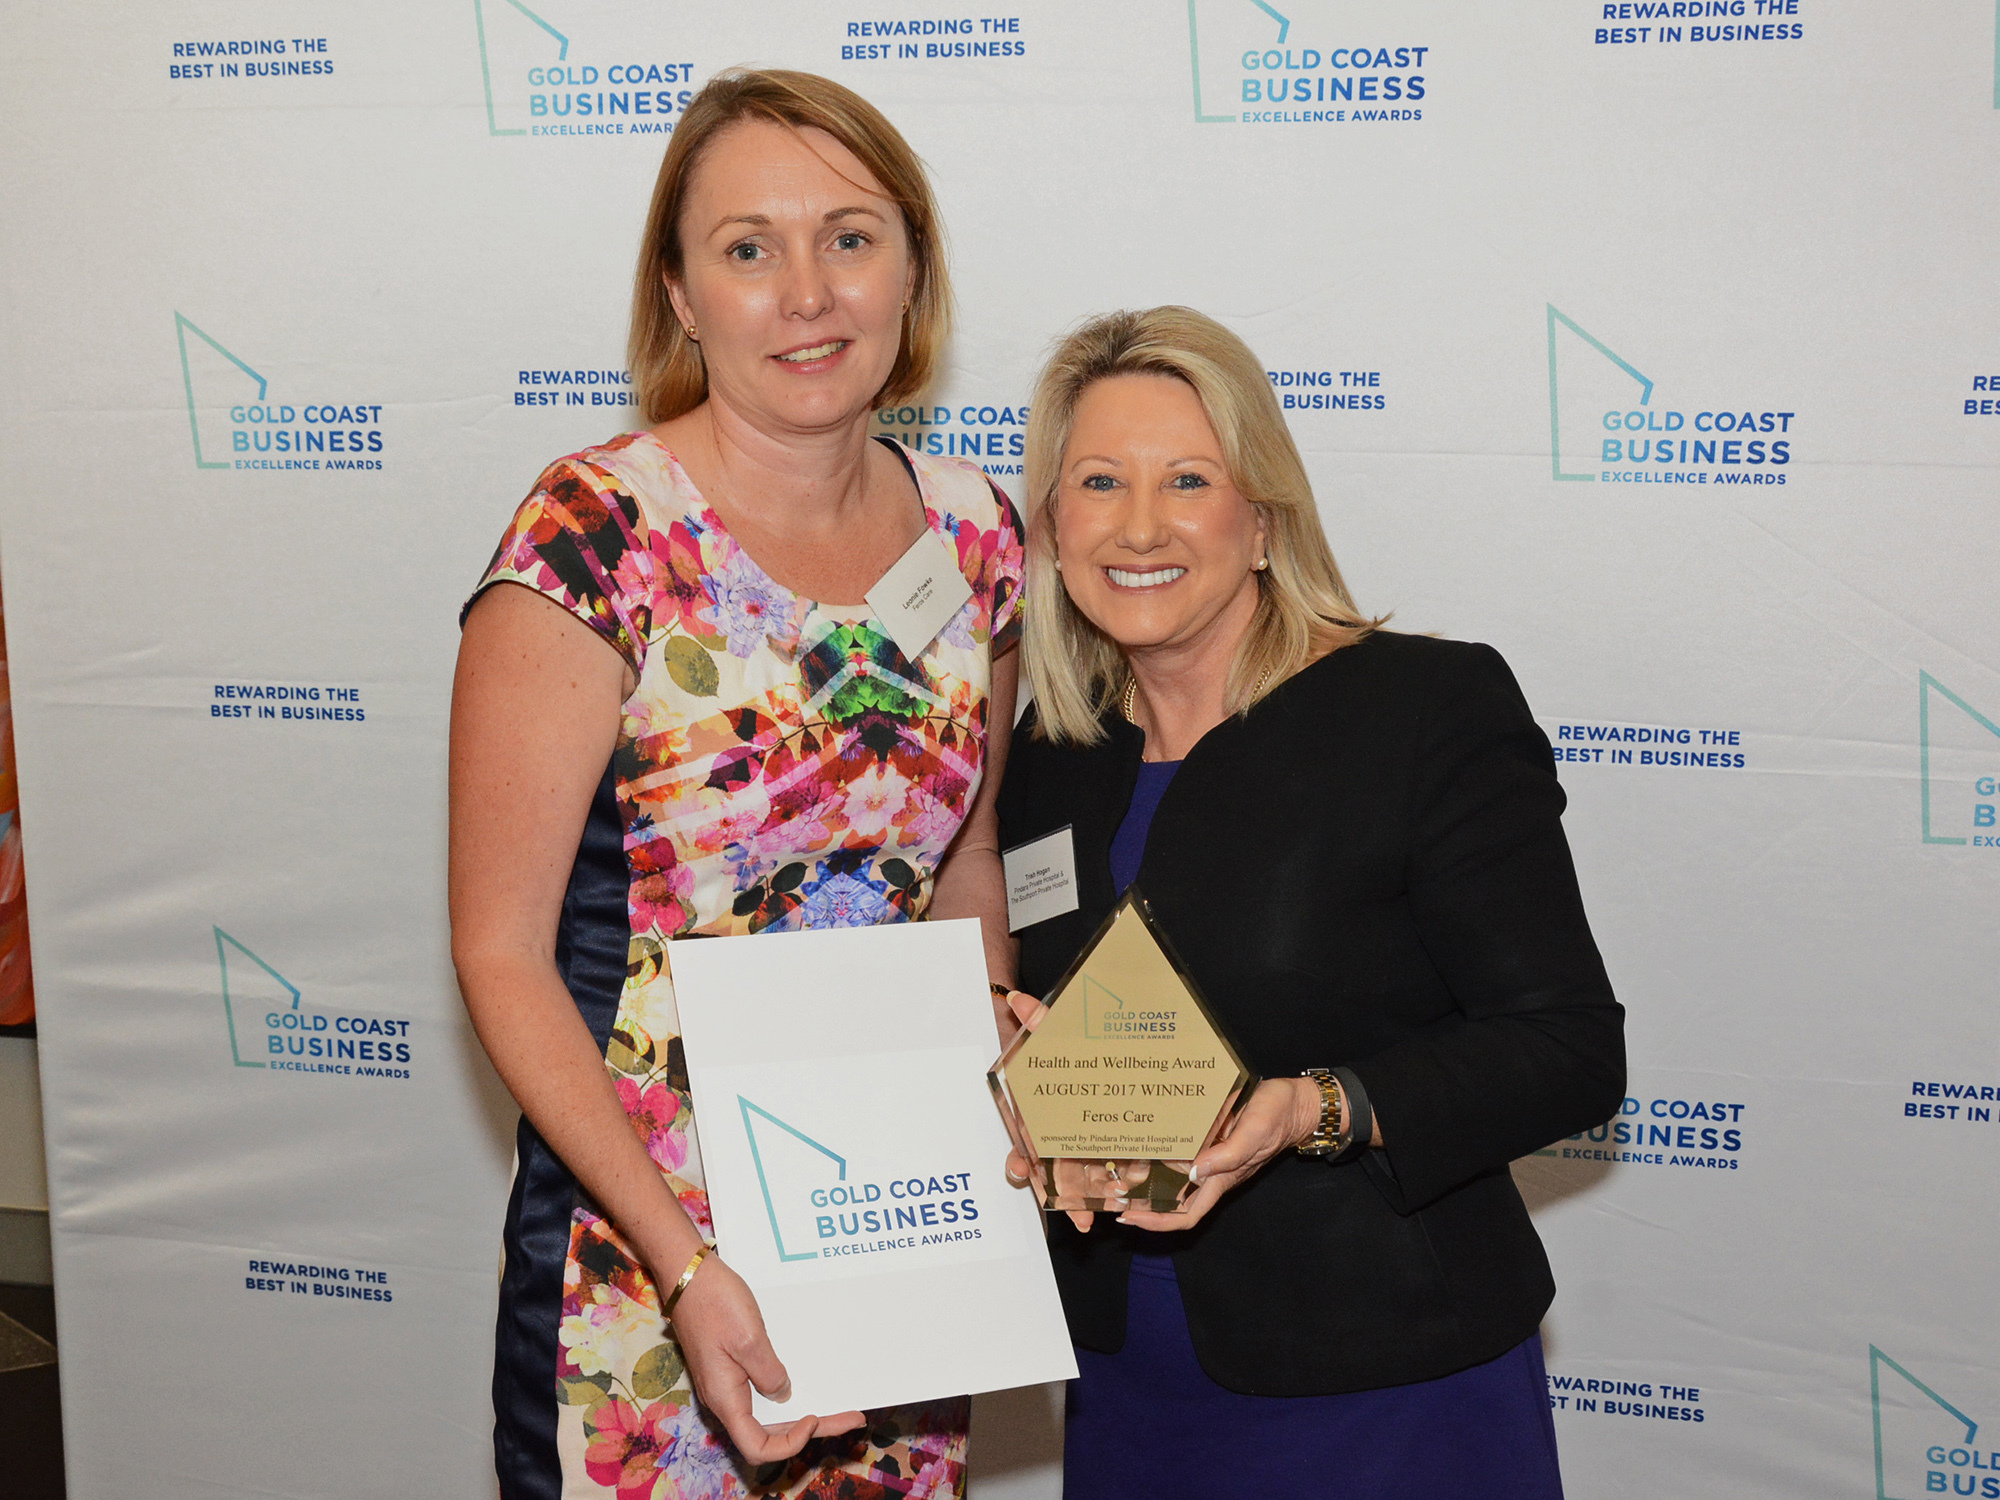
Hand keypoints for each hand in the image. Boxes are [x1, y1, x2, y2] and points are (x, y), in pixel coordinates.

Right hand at [668, 1253, 864, 1462]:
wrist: (687, 1275)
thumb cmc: (714, 1303)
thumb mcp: (749, 1339)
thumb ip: (769, 1373)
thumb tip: (783, 1395)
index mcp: (726, 1399)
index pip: (758, 1448)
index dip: (791, 1443)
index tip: (814, 1416)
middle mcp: (725, 1399)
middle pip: (771, 1432)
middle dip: (812, 1428)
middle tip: (851, 1417)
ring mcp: (728, 1383)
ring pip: (768, 1412)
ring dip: (801, 1410)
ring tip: (838, 1405)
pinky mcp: (731, 1367)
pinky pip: (761, 1390)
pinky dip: (787, 1392)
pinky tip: (806, 1382)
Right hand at [995, 992, 1099, 1231]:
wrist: (1099, 1036)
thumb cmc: (1068, 1039)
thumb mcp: (1058, 1030)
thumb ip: (1041, 1018)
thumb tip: (1017, 997)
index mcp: (1040, 1111)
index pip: (1024, 1139)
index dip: (1021, 1159)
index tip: (1020, 1170)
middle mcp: (1057, 1130)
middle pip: (1049, 1169)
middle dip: (1057, 1193)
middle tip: (1070, 1213)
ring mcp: (1082, 1139)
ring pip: (1075, 1177)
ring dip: (1081, 1200)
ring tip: (1089, 1221)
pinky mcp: (1110, 1143)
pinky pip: (1107, 1170)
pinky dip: (1110, 1188)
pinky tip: (1118, 1203)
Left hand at [1115, 1077, 1319, 1232]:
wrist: (1294, 1104)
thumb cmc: (1276, 1117)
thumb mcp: (1254, 1133)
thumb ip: (1227, 1155)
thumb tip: (1193, 1172)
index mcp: (1222, 1179)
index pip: (1186, 1215)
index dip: (1158, 1222)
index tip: (1129, 1218)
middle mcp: (1212, 1173)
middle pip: (1173, 1201)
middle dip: (1143, 1203)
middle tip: (1112, 1193)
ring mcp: (1210, 1158)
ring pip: (1172, 1179)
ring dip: (1146, 1179)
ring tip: (1117, 1172)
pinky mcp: (1210, 1140)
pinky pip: (1179, 1155)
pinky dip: (1160, 1155)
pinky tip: (1144, 1144)